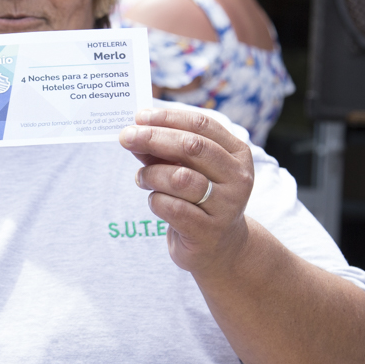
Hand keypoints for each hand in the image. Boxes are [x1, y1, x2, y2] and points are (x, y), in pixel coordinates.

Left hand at [119, 106, 253, 273]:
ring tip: (142, 178)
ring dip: (152, 174)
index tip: (139, 116)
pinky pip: (172, 207)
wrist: (220, 247)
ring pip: (180, 178)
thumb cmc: (199, 198)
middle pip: (191, 147)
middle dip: (153, 138)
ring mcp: (226, 206)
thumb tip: (134, 131)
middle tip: (126, 137)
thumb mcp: (187, 168)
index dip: (167, 118)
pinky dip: (155, 200)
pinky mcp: (209, 231)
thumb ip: (164, 150)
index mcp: (237, 153)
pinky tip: (155, 201)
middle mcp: (238, 177)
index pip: (202, 124)